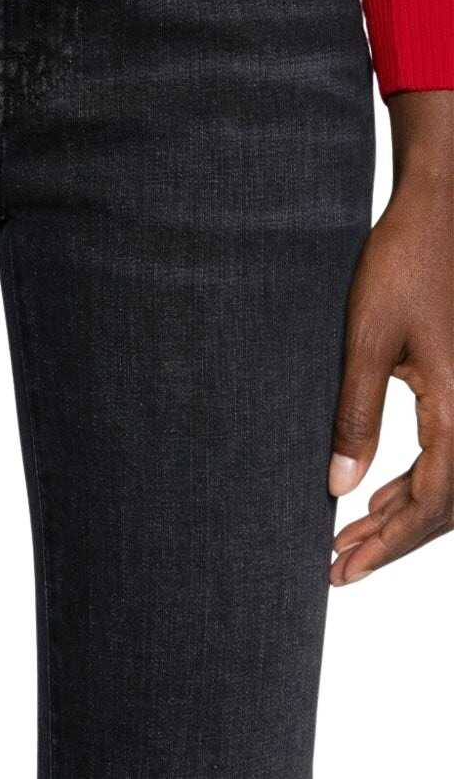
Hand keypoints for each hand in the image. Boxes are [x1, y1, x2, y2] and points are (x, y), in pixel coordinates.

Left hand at [328, 91, 453, 586]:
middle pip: (444, 507)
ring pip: (449, 485)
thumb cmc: (404, 264)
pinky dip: (415, 484)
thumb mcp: (367, 339)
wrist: (440, 210)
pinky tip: (379, 493)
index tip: (340, 568)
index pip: (430, 505)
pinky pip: (448, 455)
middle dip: (391, 540)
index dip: (386, 544)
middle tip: (337, 567)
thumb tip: (339, 486)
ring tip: (351, 540)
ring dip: (402, 516)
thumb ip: (355, 414)